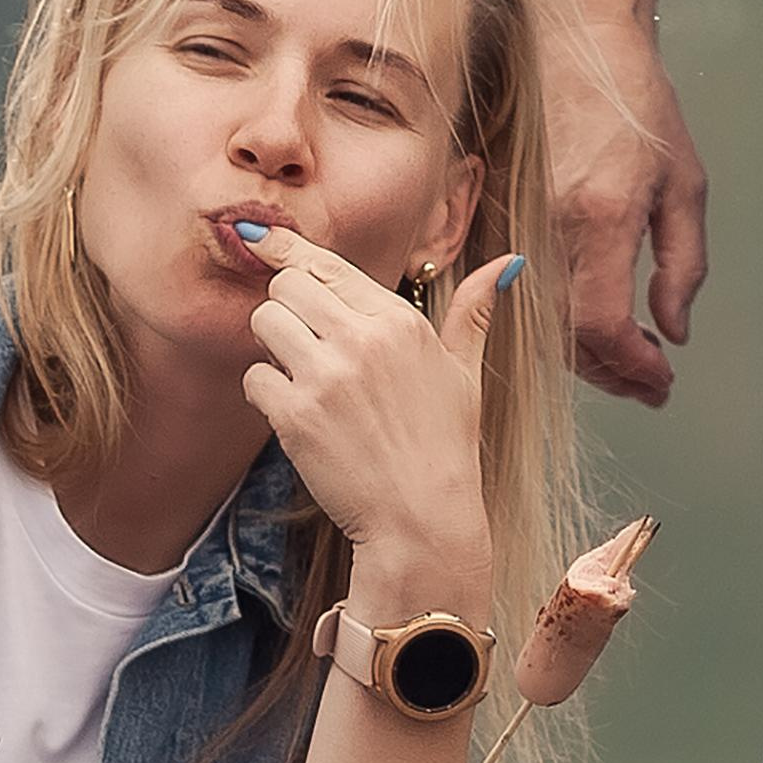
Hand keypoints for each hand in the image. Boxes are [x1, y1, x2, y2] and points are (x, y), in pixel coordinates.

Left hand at [236, 226, 515, 589]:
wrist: (422, 520)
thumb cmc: (443, 446)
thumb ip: (473, 314)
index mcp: (400, 322)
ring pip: (263, 323)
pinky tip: (297, 414)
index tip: (261, 242)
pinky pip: (253, 378)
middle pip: (284, 286)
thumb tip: (509, 264)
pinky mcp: (296, 415)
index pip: (326, 264)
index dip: (288, 251)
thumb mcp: (464, 374)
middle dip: (285, 309)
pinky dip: (265, 394)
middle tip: (306, 344)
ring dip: (273, 348)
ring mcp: (327, 377)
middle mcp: (362, 340)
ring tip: (305, 379)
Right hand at [523, 0, 706, 407]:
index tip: (662, 382)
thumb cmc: (635, 102)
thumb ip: (682, 265)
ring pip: (532, 319)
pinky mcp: (487, 213)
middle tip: (648, 382)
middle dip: (610, 371)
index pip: (606, 327)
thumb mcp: (684, 184)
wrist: (572, 37)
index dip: (636, 369)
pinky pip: (511, 288)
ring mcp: (508, 221)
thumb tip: (673, 330)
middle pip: (565, 337)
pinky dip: (545, 316)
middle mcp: (545, 227)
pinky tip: (580, 319)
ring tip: (621, 357)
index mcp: (599, 217)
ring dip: (578, 351)